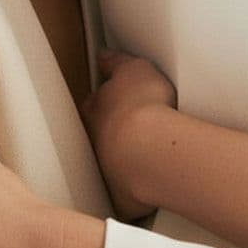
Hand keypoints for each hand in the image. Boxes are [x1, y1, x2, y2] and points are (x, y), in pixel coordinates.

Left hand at [79, 49, 176, 218]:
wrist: (148, 150)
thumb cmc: (142, 108)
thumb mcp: (135, 69)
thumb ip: (118, 63)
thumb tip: (104, 55)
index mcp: (97, 109)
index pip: (95, 101)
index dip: (105, 98)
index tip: (115, 95)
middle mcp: (97, 139)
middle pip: (101, 132)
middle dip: (113, 130)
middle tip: (135, 126)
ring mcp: (108, 166)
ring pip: (113, 160)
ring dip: (126, 156)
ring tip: (149, 152)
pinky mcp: (124, 192)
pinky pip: (130, 188)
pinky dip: (137, 185)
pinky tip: (152, 181)